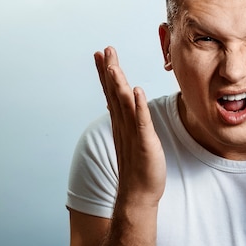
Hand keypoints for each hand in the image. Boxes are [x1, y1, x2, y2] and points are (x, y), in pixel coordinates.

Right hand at [94, 46, 165, 207]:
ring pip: (124, 105)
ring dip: (119, 85)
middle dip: (109, 71)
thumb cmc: (138, 168)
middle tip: (105, 50)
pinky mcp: (144, 143)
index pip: (112, 93)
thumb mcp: (132, 139)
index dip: (106, 73)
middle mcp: (123, 126)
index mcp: (121, 123)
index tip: (101, 54)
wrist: (138, 194)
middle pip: (114, 94)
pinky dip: (139, 106)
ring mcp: (132, 134)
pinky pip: (141, 122)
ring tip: (114, 66)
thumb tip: (125, 107)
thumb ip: (128, 121)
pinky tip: (137, 91)